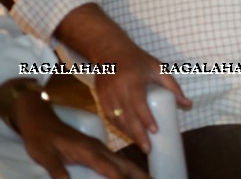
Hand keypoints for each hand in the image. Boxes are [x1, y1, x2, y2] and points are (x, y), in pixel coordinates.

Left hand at [16, 88, 149, 178]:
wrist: (39, 119)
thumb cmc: (40, 138)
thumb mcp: (44, 156)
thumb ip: (57, 170)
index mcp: (87, 151)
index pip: (109, 169)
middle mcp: (97, 149)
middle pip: (123, 164)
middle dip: (139, 175)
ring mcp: (98, 148)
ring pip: (122, 161)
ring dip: (137, 171)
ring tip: (150, 178)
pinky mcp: (95, 149)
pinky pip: (115, 159)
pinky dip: (127, 167)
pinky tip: (130, 172)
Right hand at [94, 38, 190, 152]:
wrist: (110, 52)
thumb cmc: (138, 60)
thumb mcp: (159, 69)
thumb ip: (173, 87)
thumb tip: (188, 105)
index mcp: (132, 80)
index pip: (138, 103)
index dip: (146, 118)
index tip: (155, 130)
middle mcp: (117, 89)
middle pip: (127, 116)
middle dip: (137, 134)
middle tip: (147, 148)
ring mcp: (106, 94)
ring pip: (116, 120)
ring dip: (128, 133)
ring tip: (140, 144)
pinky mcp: (100, 98)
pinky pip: (108, 117)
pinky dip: (118, 128)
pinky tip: (128, 134)